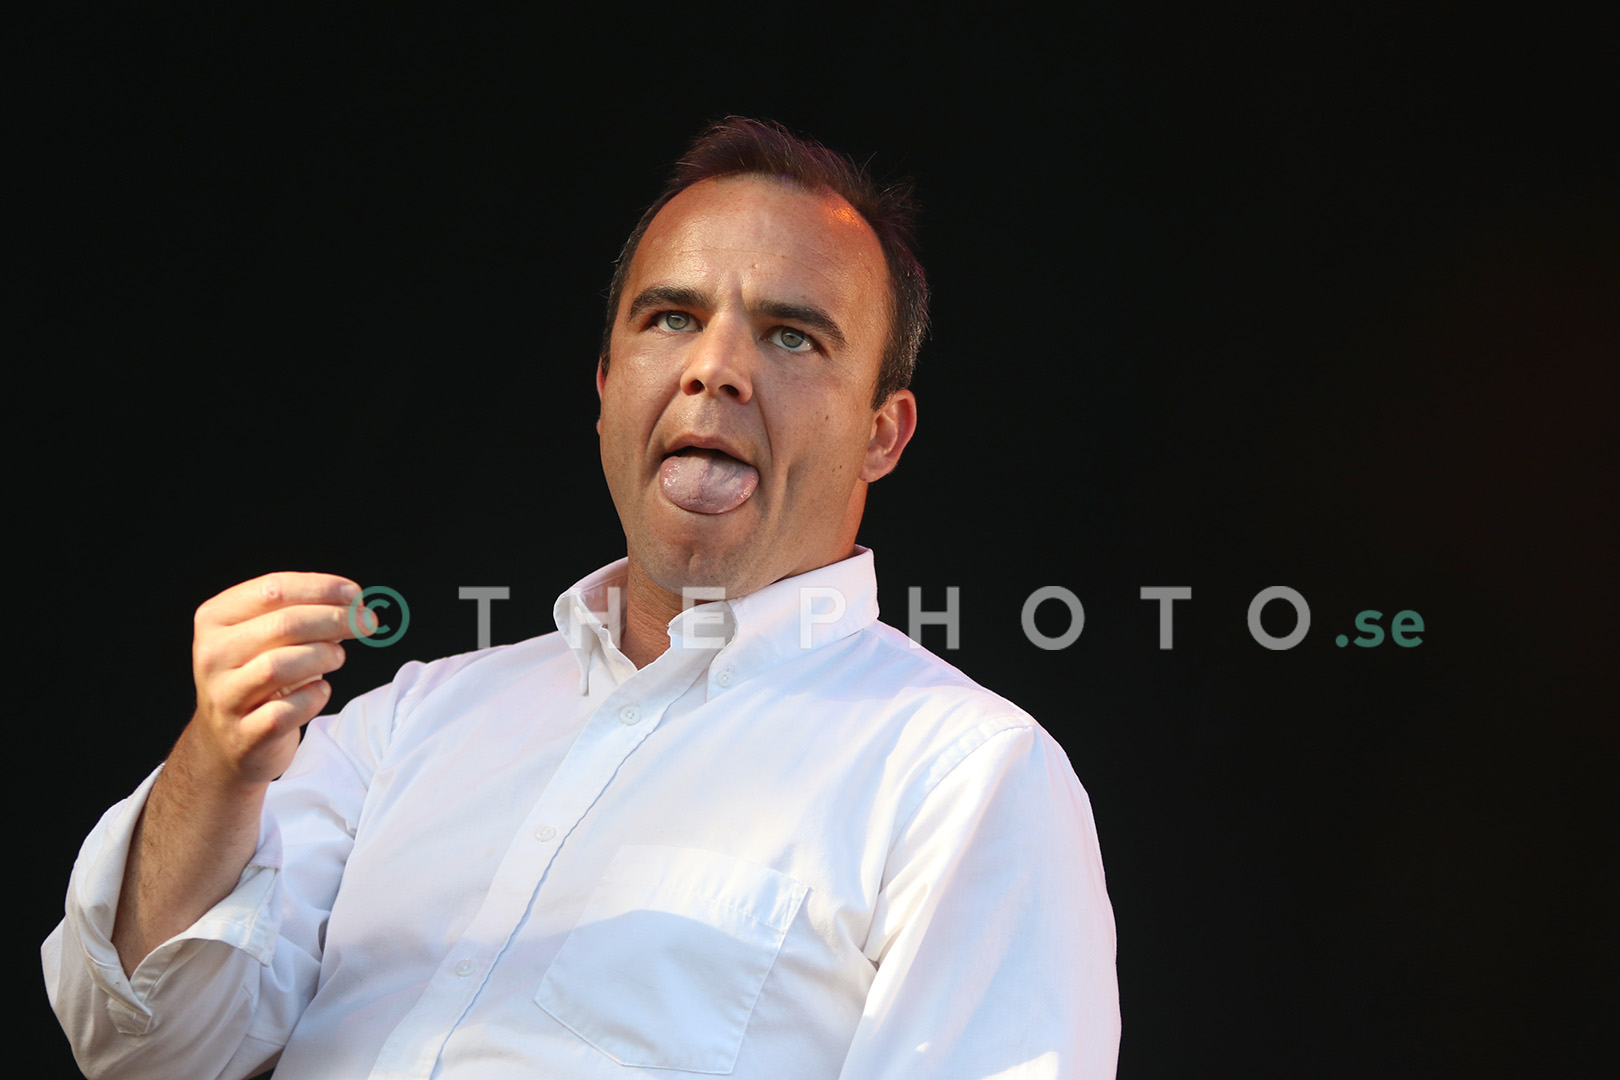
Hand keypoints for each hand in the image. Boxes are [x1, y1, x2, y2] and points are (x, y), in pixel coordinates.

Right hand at [187, 572, 367, 788]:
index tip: (355, 594)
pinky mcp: (243, 734)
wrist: (228, 742)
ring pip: (279, 665)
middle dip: (335, 619)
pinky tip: (320, 691)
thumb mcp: (268, 638)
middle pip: (282, 624)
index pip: (272, 589)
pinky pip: (286, 711)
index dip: (321, 588)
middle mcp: (212, 655)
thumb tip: (353, 601)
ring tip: (337, 657)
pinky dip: (313, 697)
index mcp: (215, 619)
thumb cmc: (258, 679)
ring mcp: (224, 697)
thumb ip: (303, 613)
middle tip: (366, 622)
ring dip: (323, 656)